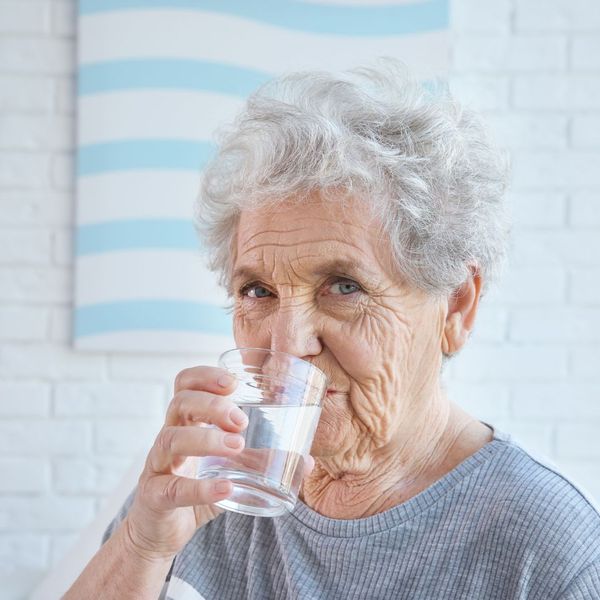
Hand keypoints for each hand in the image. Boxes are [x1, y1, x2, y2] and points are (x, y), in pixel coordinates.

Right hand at [123, 366, 247, 561]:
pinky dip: (200, 488)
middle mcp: (169, 436)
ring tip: (237, 446)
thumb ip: (262, 461)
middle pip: (179, 403)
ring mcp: (157, 465)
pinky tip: (225, 489)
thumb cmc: (196, 488)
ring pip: (171, 439)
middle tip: (242, 420)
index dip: (205, 376)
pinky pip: (171, 488)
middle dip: (212, 405)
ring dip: (206, 438)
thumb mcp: (231, 470)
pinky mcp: (154, 497)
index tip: (234, 383)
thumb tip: (307, 460)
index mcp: (186, 423)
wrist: (162, 532)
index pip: (186, 384)